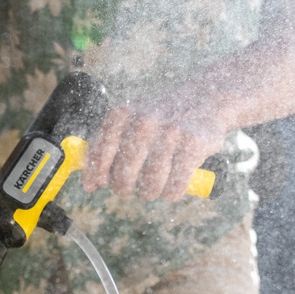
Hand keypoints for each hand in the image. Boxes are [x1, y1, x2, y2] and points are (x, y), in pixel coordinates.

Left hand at [82, 95, 226, 202]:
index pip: (98, 156)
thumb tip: (89, 184)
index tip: (99, 184)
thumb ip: (105, 146)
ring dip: (150, 193)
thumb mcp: (129, 120)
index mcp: (122, 114)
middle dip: (124, 188)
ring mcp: (170, 133)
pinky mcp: (192, 146)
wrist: (205, 100)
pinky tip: (174, 185)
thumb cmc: (160, 119)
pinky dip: (172, 193)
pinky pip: (173, 188)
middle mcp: (144, 122)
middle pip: (122, 178)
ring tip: (155, 184)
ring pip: (149, 187)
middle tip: (133, 185)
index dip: (97, 175)